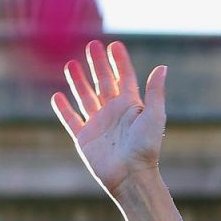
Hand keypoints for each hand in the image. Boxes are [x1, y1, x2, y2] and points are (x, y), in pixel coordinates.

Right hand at [52, 41, 167, 195]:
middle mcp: (113, 113)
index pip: (124, 78)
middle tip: (92, 45)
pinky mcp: (84, 138)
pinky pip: (71, 120)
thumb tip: (162, 67)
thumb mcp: (154, 117)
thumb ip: (156, 92)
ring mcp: (98, 124)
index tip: (114, 44)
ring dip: (78, 81)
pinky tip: (57, 96)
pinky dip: (63, 109)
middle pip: (103, 83)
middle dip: (98, 64)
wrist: (131, 176)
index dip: (119, 61)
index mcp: (131, 106)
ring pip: (85, 97)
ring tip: (71, 64)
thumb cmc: (146, 148)